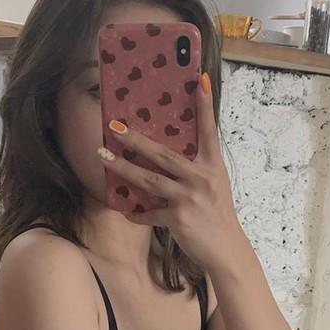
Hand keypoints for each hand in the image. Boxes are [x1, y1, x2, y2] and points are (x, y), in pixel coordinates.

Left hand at [96, 70, 243, 271]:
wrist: (226, 249)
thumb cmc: (217, 216)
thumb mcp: (215, 186)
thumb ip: (196, 169)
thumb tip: (168, 157)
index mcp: (212, 165)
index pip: (208, 130)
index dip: (204, 106)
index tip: (198, 80)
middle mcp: (201, 178)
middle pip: (163, 154)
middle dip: (136, 140)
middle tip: (114, 127)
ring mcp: (189, 198)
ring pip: (149, 180)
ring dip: (123, 168)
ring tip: (103, 157)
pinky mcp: (179, 218)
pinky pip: (150, 213)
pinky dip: (137, 213)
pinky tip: (125, 210)